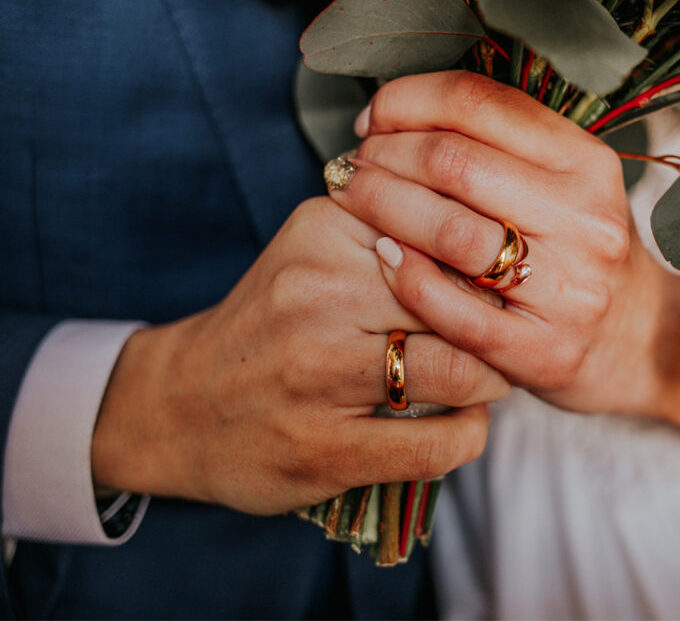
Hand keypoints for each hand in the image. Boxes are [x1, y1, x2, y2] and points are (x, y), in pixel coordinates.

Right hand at [91, 197, 506, 514]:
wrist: (177, 406)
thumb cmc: (270, 326)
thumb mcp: (316, 251)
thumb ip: (393, 232)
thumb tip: (494, 243)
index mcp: (323, 231)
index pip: (447, 233)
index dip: (487, 265)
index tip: (495, 285)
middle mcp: (317, 295)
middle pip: (461, 300)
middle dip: (496, 325)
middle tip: (502, 339)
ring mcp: (317, 374)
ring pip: (460, 370)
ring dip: (489, 381)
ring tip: (482, 381)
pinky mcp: (324, 448)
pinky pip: (438, 443)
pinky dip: (468, 435)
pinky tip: (458, 425)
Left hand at [327, 71, 667, 413]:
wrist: (639, 342)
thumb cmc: (581, 254)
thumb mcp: (566, 185)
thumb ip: (502, 146)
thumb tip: (400, 110)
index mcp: (586, 163)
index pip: (479, 102)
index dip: (408, 100)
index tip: (375, 118)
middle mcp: (585, 219)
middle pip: (453, 161)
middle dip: (384, 154)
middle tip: (353, 164)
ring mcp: (568, 288)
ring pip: (449, 230)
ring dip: (381, 206)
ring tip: (353, 199)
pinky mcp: (542, 350)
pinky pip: (452, 307)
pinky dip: (405, 276)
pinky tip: (383, 256)